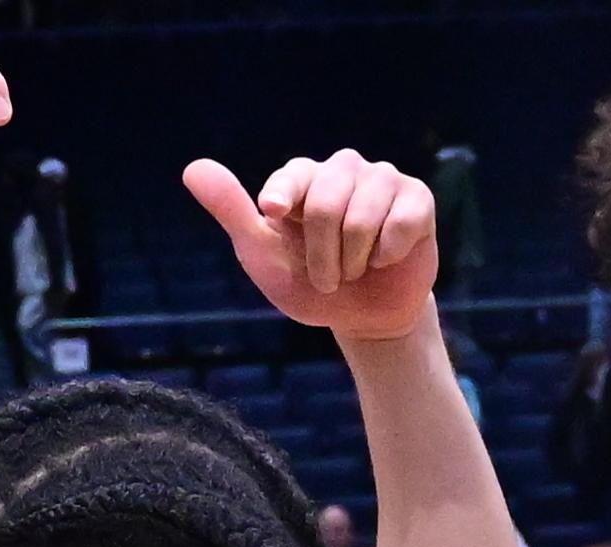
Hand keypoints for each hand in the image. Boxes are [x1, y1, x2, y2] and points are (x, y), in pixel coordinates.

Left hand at [185, 149, 434, 341]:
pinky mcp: (418, 198)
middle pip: (325, 204)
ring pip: (361, 217)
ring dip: (351, 260)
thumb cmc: (306, 282)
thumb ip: (232, 210)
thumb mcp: (260, 252)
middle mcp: (343, 170)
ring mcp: (383, 180)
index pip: (290, 176)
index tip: (272, 214)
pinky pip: (400, 223)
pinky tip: (385, 259)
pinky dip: (386, 255)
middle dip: (321, 256)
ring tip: (353, 269)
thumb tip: (193, 167)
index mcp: (301, 179)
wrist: (361, 314)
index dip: (282, 197)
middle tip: (325, 276)